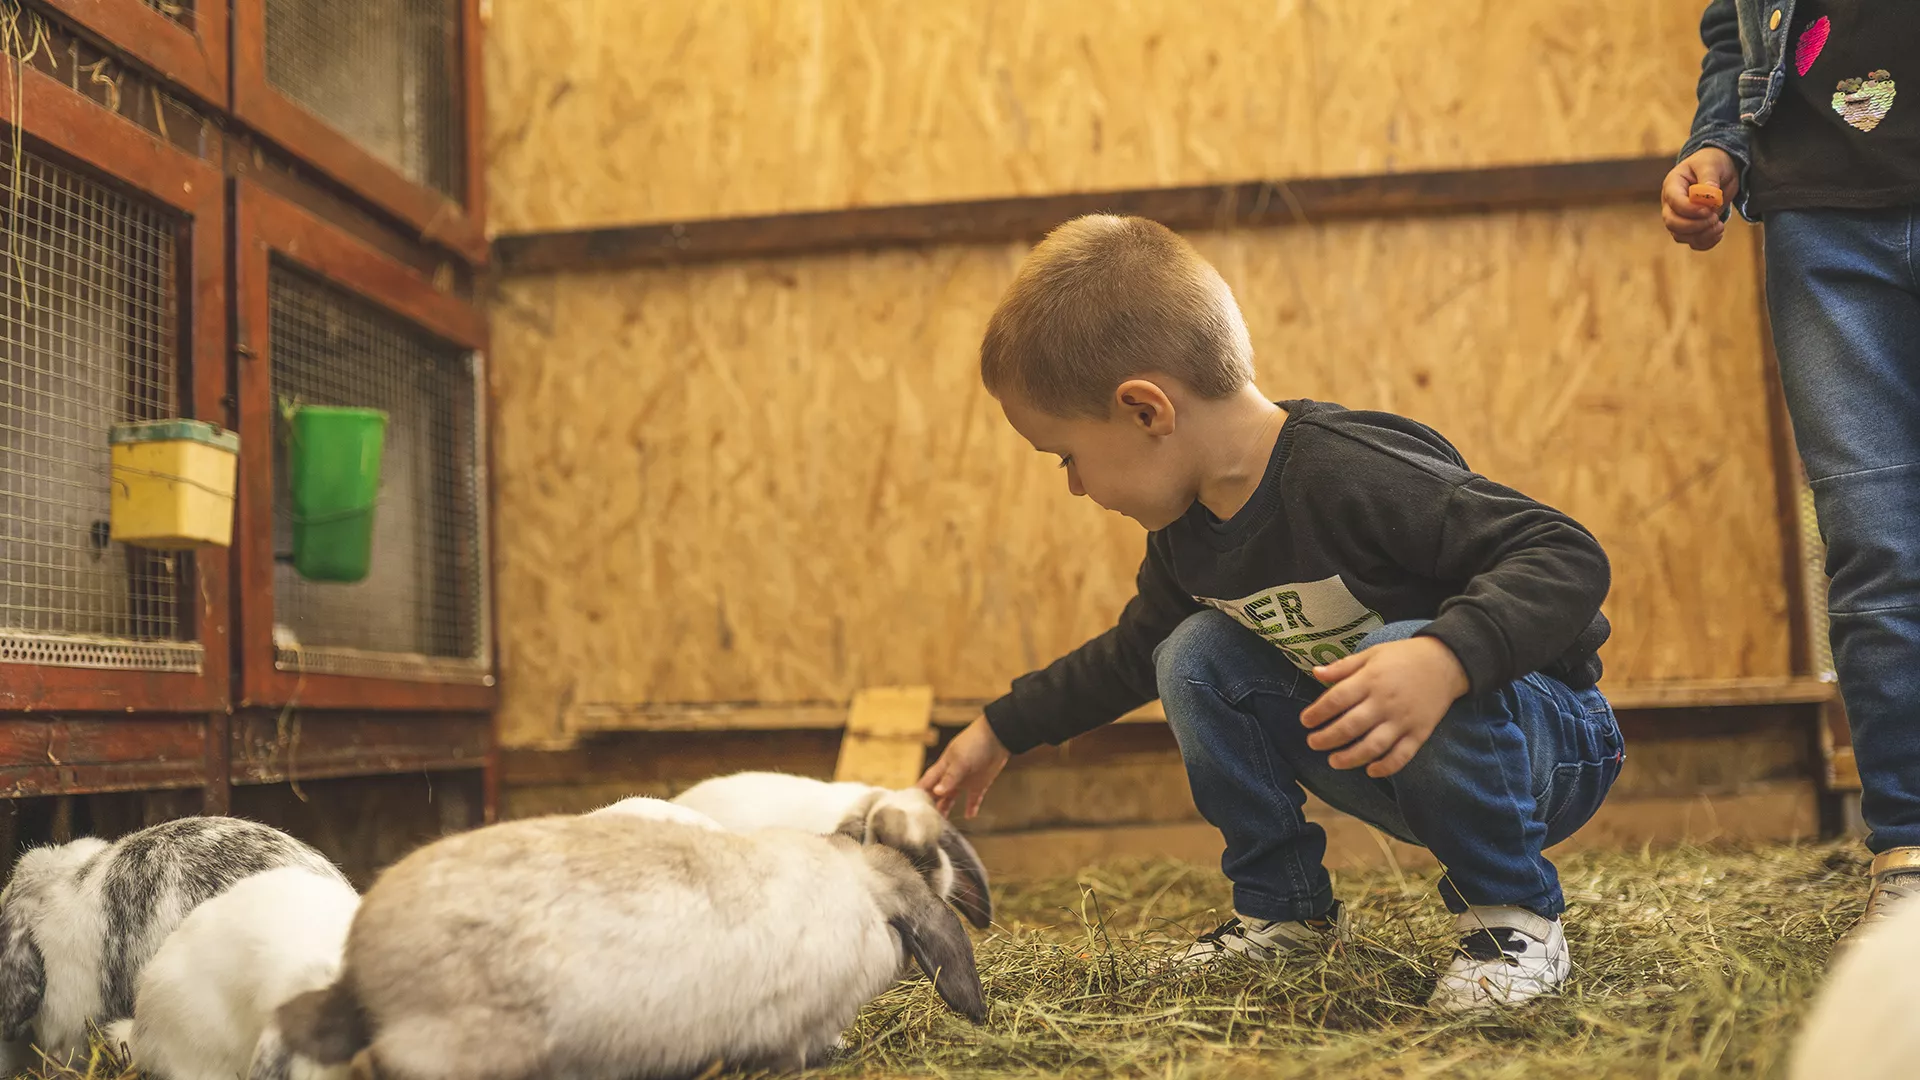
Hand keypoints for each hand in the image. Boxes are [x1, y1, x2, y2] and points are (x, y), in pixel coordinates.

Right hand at [918, 715, 1010, 817]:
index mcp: (943, 768)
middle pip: (937, 794)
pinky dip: (971, 808)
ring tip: (942, 824)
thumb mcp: (960, 761)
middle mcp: (952, 776)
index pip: (926, 783)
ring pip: (952, 798)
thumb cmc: (975, 743)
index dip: (918, 793)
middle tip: (925, 821)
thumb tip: (936, 792)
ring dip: (947, 809)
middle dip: (931, 806)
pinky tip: (969, 817)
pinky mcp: (980, 784)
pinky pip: (974, 799)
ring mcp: (965, 780)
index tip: (909, 806)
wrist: (999, 737)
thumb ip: (949, 778)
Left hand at [1300, 637, 1470, 777]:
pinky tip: (1371, 770)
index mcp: (1370, 680)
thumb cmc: (1403, 656)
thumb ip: (1343, 667)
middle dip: (1327, 738)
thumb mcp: (1372, 654)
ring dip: (1350, 758)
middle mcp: (1385, 702)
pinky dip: (1386, 767)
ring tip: (1333, 761)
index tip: (1305, 721)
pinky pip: (1402, 756)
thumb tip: (1315, 673)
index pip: (1337, 699)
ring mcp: (1403, 720)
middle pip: (1350, 726)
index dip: (1318, 712)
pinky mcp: (1419, 733)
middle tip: (1313, 743)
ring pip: (1373, 746)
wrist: (1446, 662)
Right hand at [1661, 148, 1740, 251]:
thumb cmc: (1712, 163)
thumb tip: (1710, 195)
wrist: (1720, 170)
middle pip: (1672, 223)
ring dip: (1702, 235)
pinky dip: (1706, 242)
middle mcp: (1671, 204)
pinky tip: (1718, 233)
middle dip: (1694, 225)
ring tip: (1720, 226)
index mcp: (1673, 185)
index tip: (1709, 210)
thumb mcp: (1711, 164)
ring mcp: (1679, 217)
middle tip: (1714, 219)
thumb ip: (1709, 178)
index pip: (1673, 202)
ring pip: (1681, 236)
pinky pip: (1692, 242)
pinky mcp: (1691, 227)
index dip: (1690, 209)